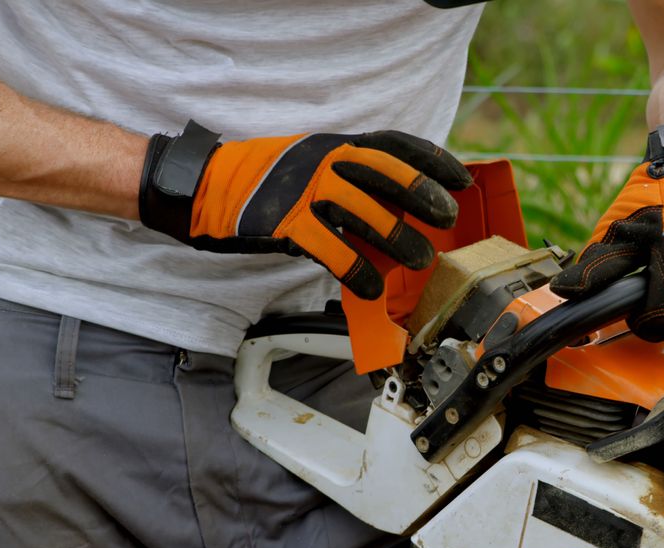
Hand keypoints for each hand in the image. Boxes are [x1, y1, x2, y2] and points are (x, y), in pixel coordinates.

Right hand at [139, 121, 471, 298]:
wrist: (202, 187)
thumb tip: (399, 205)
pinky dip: (355, 269)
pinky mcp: (283, 223)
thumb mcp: (312, 165)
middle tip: (448, 217)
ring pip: (362, 211)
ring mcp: (302, 190)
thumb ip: (352, 179)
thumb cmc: (264, 184)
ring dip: (396, 236)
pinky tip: (372, 287)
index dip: (430, 160)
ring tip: (420, 259)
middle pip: (384, 172)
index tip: (461, 179)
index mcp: (334, 145)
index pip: (392, 144)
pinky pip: (329, 248)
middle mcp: (322, 160)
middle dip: (421, 194)